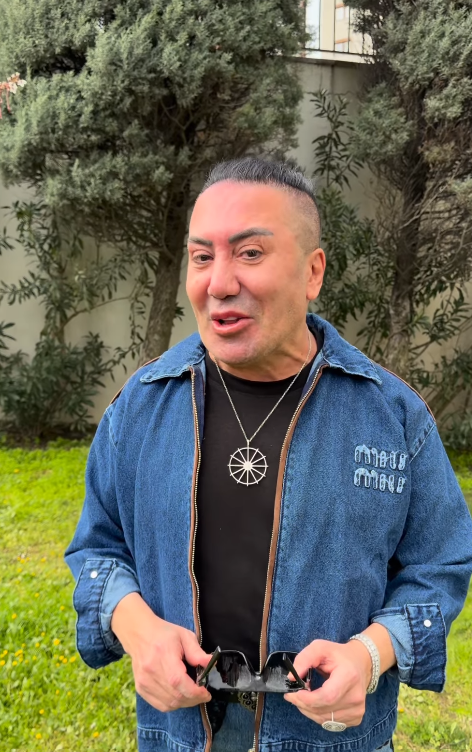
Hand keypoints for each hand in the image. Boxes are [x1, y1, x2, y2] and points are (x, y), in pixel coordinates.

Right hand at [111, 592, 211, 711]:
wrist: (139, 634)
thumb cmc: (163, 634)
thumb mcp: (184, 636)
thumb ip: (197, 652)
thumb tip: (211, 664)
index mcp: (163, 655)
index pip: (178, 681)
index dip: (195, 692)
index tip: (206, 693)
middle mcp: (151, 671)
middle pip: (175, 696)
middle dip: (193, 699)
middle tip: (202, 694)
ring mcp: (144, 682)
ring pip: (169, 704)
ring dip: (184, 703)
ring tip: (192, 695)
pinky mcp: (141, 688)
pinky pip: (160, 705)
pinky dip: (173, 704)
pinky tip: (180, 696)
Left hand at [284, 639, 371, 727]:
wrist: (361, 663)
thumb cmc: (339, 655)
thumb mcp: (320, 647)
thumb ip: (304, 659)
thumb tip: (291, 678)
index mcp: (349, 676)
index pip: (327, 697)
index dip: (308, 699)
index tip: (294, 692)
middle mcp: (356, 696)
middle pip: (324, 710)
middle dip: (303, 704)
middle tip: (292, 695)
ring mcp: (357, 710)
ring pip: (325, 719)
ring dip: (308, 710)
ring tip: (303, 697)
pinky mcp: (356, 718)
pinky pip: (330, 723)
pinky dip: (318, 715)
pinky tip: (315, 703)